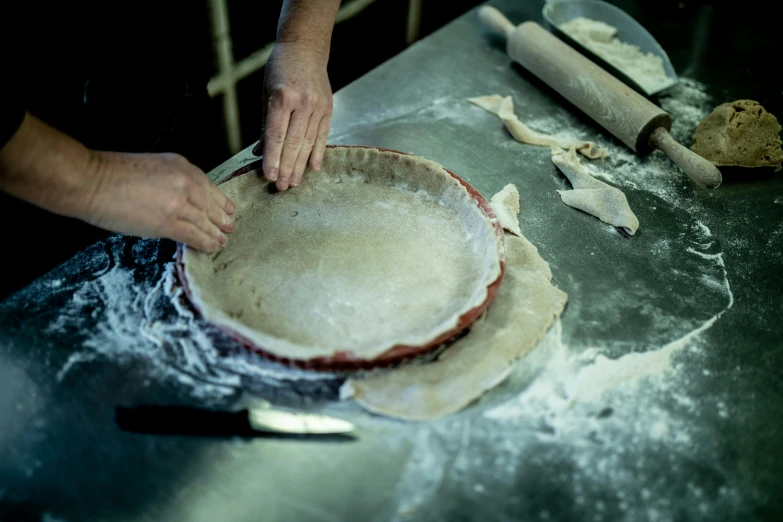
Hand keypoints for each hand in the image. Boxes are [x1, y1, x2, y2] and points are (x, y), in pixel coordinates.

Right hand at [84, 152, 235, 251]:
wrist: (91, 180)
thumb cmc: (110, 172)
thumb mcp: (151, 166)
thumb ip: (170, 179)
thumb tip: (180, 198)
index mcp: (181, 166)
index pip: (208, 186)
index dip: (219, 201)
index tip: (227, 209)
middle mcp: (185, 183)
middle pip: (211, 205)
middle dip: (221, 219)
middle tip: (229, 227)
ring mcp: (179, 203)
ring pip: (205, 222)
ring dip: (216, 233)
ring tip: (222, 240)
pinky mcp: (169, 222)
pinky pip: (194, 235)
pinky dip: (205, 243)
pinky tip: (211, 247)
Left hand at [255, 41, 332, 190]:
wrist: (305, 49)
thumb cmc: (280, 70)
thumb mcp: (265, 94)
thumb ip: (265, 125)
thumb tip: (260, 153)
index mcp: (283, 98)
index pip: (276, 135)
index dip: (273, 159)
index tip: (269, 176)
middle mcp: (303, 103)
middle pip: (293, 143)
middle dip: (286, 168)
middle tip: (281, 187)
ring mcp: (318, 107)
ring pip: (308, 143)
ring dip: (300, 166)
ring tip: (294, 182)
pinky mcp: (328, 109)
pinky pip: (323, 136)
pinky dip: (317, 154)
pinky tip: (312, 169)